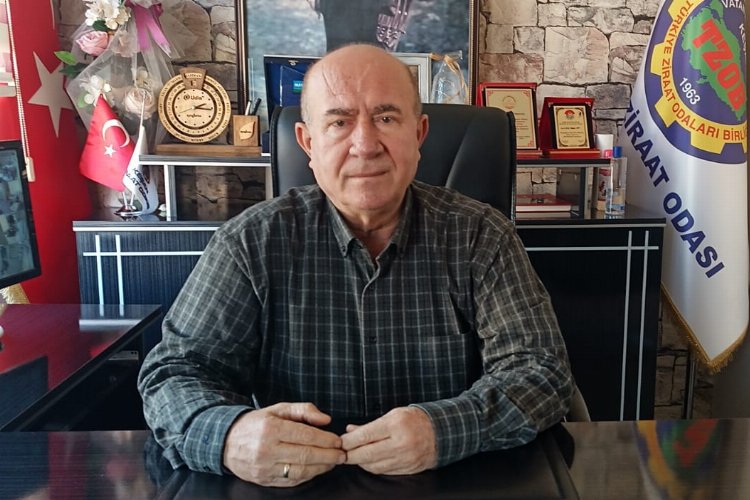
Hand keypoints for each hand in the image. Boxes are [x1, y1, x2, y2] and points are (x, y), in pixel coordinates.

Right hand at [222, 402, 345, 486]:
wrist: (227, 442)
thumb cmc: (256, 423)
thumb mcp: (278, 409)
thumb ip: (303, 410)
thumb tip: (326, 419)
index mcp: (271, 429)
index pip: (305, 436)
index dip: (325, 439)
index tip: (338, 441)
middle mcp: (267, 450)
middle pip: (305, 455)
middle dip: (328, 456)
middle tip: (342, 454)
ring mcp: (265, 468)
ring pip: (300, 471)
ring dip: (321, 468)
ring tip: (333, 462)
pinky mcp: (264, 480)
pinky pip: (291, 480)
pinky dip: (308, 476)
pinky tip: (317, 469)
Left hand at [341, 407, 436, 474]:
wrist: (440, 432)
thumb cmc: (414, 420)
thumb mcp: (393, 415)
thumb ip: (370, 425)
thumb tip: (350, 431)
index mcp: (396, 425)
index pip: (365, 436)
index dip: (349, 441)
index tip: (340, 442)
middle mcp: (400, 443)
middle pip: (366, 454)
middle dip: (350, 455)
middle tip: (342, 453)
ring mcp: (405, 458)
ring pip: (373, 466)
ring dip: (360, 462)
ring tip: (354, 456)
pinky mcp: (408, 469)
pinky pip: (384, 471)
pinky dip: (372, 467)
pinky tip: (368, 462)